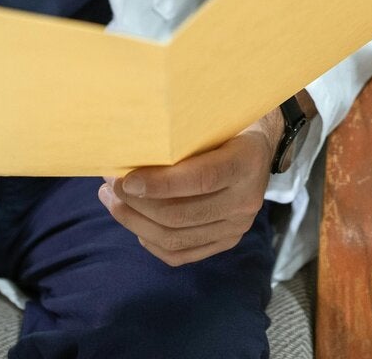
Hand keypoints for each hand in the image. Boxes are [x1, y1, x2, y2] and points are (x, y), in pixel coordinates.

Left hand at [98, 111, 280, 265]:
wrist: (261, 146)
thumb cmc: (228, 124)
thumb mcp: (215, 116)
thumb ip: (183, 131)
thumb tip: (129, 140)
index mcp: (247, 161)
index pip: (201, 179)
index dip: (160, 184)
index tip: (125, 179)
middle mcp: (246, 199)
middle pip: (181, 214)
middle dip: (136, 203)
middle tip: (110, 184)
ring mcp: (237, 226)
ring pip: (175, 238)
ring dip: (135, 222)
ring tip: (112, 201)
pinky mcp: (227, 241)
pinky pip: (182, 254)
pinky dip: (151, 241)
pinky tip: (135, 223)